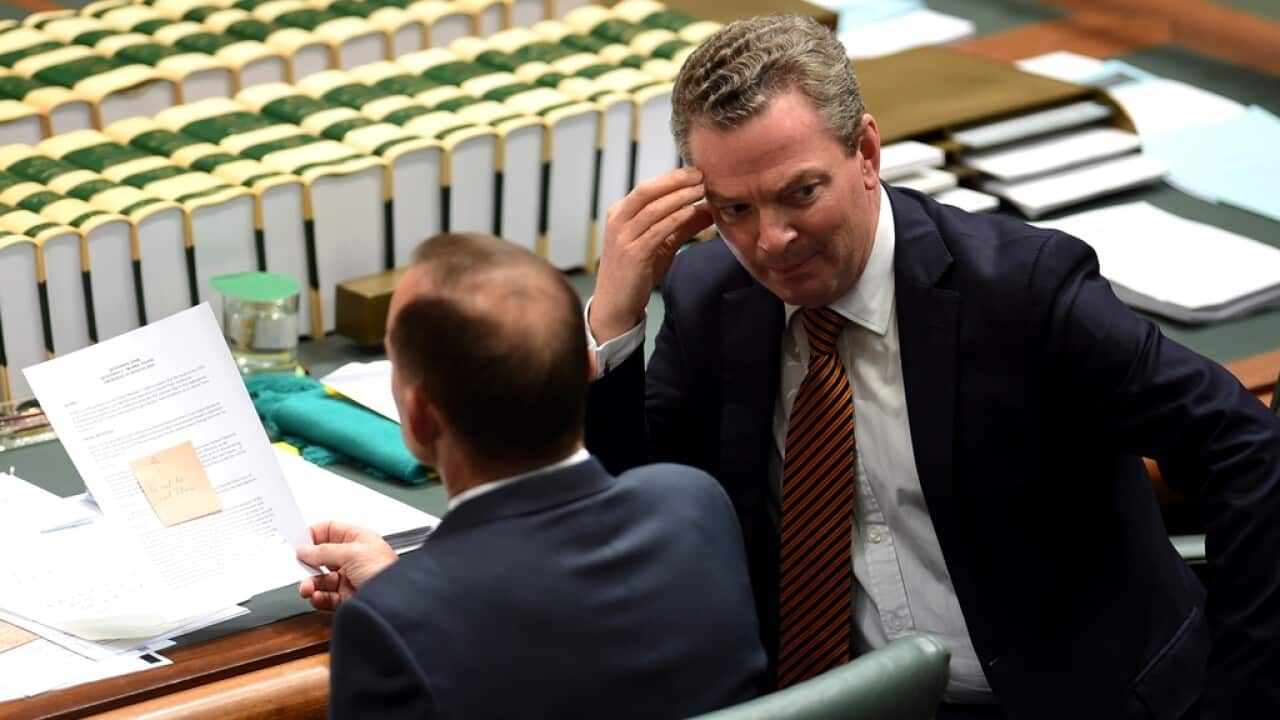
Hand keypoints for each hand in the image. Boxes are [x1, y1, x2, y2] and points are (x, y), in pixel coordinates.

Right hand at [297, 520, 397, 611]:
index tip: (298, 543)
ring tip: (306, 587)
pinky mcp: (348, 598)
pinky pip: (327, 596)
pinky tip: (315, 596)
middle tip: (298, 566)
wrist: (396, 602)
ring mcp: (350, 578)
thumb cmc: (386, 571)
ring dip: (310, 583)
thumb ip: (325, 550)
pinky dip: (318, 597)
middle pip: (322, 557)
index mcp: (359, 539)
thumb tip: (305, 549)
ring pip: (322, 579)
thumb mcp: (352, 553)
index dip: (313, 535)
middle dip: (308, 563)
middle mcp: (354, 558)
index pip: (330, 531)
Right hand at [591, 167, 713, 341]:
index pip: (648, 187)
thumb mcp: (661, 243)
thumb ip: (683, 225)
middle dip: (676, 181)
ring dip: (679, 197)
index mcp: (621, 213)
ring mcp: (623, 238)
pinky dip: (675, 219)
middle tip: (701, 175)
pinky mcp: (632, 254)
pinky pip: (656, 231)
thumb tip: (710, 208)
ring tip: (701, 190)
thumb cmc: (637, 271)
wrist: (616, 304)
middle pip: (647, 191)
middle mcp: (618, 221)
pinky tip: (691, 212)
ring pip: (653, 209)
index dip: (672, 177)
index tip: (697, 172)